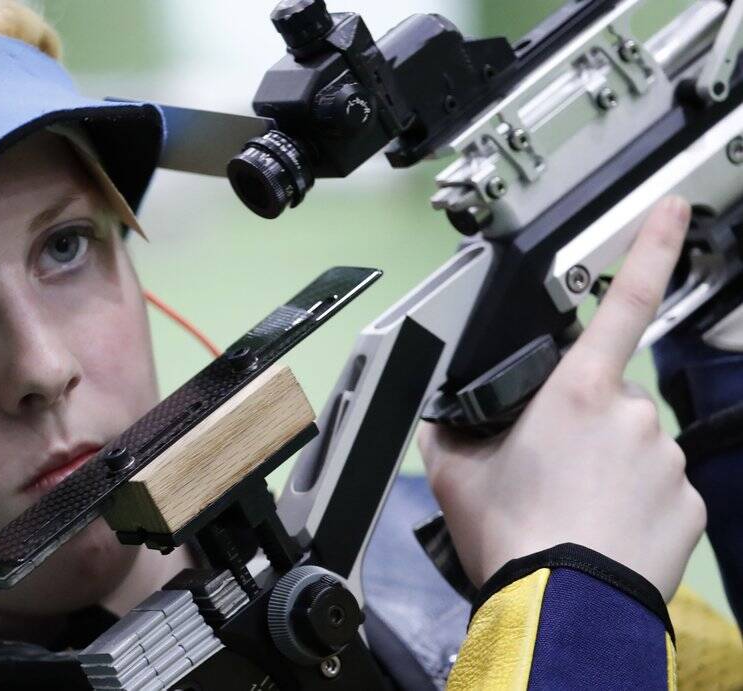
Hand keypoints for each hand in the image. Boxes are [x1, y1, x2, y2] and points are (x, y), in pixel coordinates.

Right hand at [419, 196, 705, 600]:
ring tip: (570, 511)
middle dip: (582, 426)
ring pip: (634, 447)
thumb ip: (451, 426)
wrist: (563, 606)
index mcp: (573, 392)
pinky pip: (659, 490)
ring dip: (608, 468)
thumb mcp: (454, 470)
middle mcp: (630, 415)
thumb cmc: (512, 534)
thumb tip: (443, 414)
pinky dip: (634, 505)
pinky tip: (602, 529)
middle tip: (548, 473)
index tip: (668, 211)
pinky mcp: (688, 505)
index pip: (620, 304)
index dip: (648, 249)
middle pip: (607, 400)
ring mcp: (666, 460)